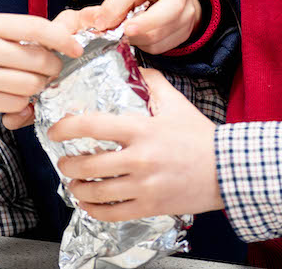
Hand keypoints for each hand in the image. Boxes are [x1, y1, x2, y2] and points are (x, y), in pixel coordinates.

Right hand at [0, 13, 80, 115]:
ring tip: (34, 79)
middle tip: (52, 66)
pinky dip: (24, 100)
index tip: (76, 48)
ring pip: (31, 85)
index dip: (62, 39)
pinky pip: (15, 103)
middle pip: (38, 60)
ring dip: (40, 84)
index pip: (36, 28)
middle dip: (54, 66)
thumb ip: (17, 31)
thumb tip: (57, 41)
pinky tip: (17, 92)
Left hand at [49, 68, 223, 220]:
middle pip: (87, 164)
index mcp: (140, 129)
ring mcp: (143, 185)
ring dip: (77, 188)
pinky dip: (94, 210)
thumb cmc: (200, 135)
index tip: (54, 130)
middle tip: (64, 160)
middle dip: (67, 163)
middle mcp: (138, 158)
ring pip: (96, 192)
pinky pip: (112, 213)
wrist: (227, 169)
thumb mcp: (176, 102)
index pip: (90, 126)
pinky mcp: (150, 206)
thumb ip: (153, 82)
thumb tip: (135, 67)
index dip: (64, 128)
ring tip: (74, 183)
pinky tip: (89, 204)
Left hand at [82, 0, 202, 54]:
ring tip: (126, 33)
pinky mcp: (186, 33)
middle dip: (140, 26)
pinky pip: (159, 47)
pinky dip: (144, 45)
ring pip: (156, 35)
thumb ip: (112, 3)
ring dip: (136, 38)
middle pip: (162, 15)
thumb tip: (96, 22)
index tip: (102, 22)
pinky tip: (140, 36)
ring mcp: (187, 14)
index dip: (116, 6)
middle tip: (123, 32)